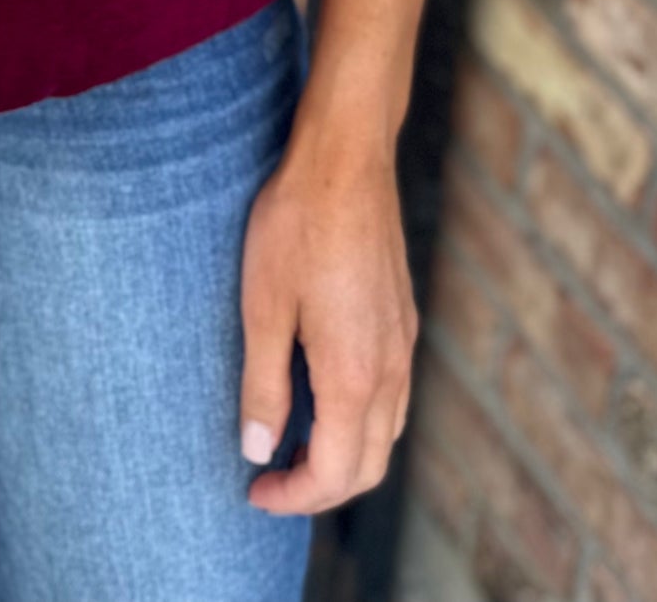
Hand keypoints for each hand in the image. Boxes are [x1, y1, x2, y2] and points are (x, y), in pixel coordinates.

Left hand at [238, 125, 416, 514]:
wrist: (345, 159)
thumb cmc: (296, 225)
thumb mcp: (263, 306)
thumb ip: (263, 386)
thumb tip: (259, 450)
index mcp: (355, 375)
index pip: (335, 473)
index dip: (293, 497)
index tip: (254, 490)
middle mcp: (391, 369)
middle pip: (369, 466)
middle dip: (320, 489)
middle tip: (270, 479)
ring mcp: (403, 343)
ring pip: (386, 433)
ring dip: (344, 456)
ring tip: (292, 443)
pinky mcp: (402, 318)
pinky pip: (393, 396)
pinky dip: (361, 421)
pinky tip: (322, 396)